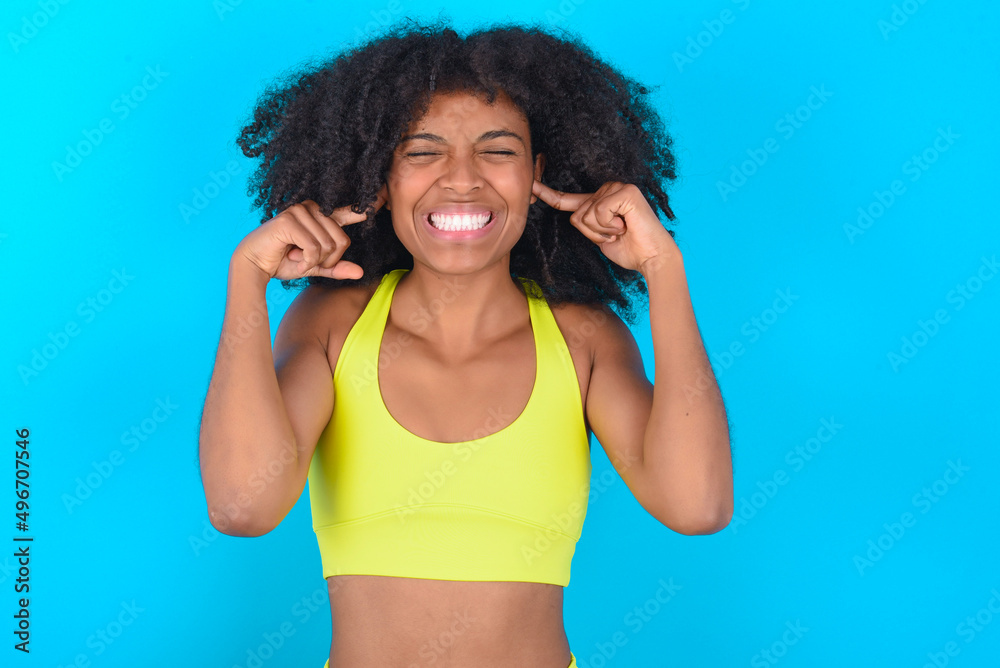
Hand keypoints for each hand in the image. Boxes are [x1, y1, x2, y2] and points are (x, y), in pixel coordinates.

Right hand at [235, 186, 386, 280]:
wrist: (254, 265)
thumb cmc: (283, 262)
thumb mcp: (316, 266)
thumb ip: (336, 267)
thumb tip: (360, 272)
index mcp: (320, 216)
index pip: (348, 211)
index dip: (365, 206)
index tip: (383, 196)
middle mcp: (312, 209)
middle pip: (341, 240)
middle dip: (327, 260)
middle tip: (306, 260)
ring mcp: (300, 211)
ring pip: (329, 246)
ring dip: (314, 262)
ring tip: (296, 257)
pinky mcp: (290, 220)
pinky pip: (314, 248)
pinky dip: (305, 261)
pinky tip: (291, 256)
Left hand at [531, 180, 678, 271]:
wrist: (652, 258)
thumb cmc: (629, 250)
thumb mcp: (598, 236)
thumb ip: (585, 224)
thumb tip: (572, 217)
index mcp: (598, 200)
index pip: (566, 199)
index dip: (546, 194)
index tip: (530, 186)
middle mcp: (607, 189)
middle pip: (576, 215)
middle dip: (591, 233)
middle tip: (614, 236)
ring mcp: (617, 188)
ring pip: (585, 215)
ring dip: (600, 232)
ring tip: (620, 232)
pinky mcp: (625, 192)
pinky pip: (598, 212)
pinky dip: (608, 226)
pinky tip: (624, 227)